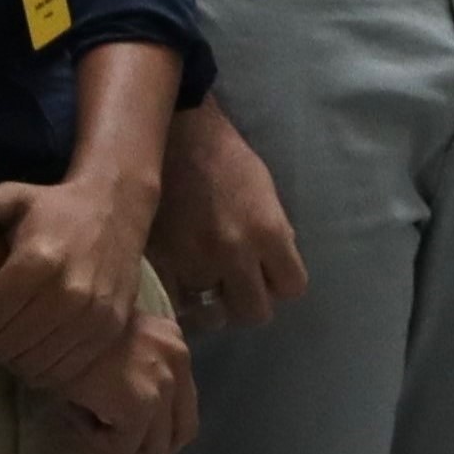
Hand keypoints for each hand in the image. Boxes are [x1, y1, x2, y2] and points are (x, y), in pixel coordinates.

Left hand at [0, 164, 152, 388]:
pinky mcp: (112, 326)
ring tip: (9, 342)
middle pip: (7, 344)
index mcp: (38, 262)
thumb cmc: (57, 208)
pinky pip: (68, 369)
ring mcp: (93, 312)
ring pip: (35, 362)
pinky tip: (36, 352)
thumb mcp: (17, 198)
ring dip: (15, 359)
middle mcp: (68, 291)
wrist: (117, 209)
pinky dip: (46, 370)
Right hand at [53, 312, 196, 453]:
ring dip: (117, 452)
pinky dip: (97, 446)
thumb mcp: (113, 351)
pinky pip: (124, 449)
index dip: (158, 436)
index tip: (127, 447)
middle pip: (182, 432)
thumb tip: (131, 436)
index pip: (184, 406)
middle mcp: (179, 360)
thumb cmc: (69, 335)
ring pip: (153, 449)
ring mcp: (165, 383)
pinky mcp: (142, 404)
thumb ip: (134, 381)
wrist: (49, 321)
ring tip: (86, 436)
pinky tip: (77, 424)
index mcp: (174, 345)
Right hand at [148, 99, 308, 333]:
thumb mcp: (265, 191)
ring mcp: (194, 262)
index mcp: (268, 231)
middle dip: (249, 300)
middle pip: (255, 312)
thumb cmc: (225, 158)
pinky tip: (181, 286)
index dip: (281, 283)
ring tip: (206, 287)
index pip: (292, 287)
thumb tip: (275, 268)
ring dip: (213, 305)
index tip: (269, 275)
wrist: (174, 136)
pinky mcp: (160, 264)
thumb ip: (274, 233)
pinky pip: (178, 306)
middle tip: (237, 286)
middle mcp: (235, 253)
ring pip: (214, 317)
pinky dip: (181, 301)